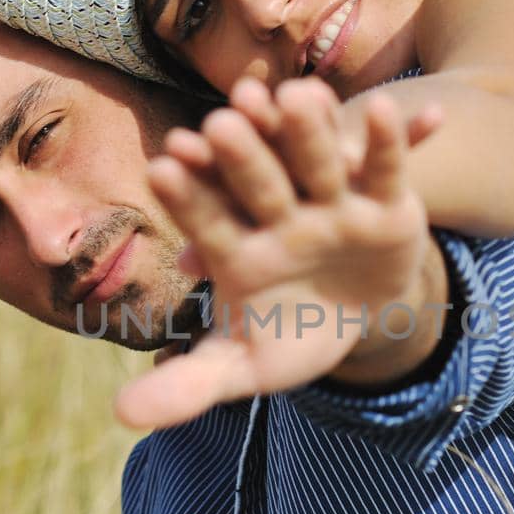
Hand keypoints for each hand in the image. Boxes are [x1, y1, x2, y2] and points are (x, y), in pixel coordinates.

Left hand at [115, 78, 447, 430]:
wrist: (358, 315)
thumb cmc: (290, 334)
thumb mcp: (245, 364)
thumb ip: (189, 384)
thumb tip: (121, 417)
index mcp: (237, 246)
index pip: (206, 217)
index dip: (189, 194)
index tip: (165, 165)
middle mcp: (279, 211)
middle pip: (258, 179)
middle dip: (242, 155)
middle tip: (219, 123)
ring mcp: (332, 200)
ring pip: (318, 159)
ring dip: (309, 129)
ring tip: (297, 96)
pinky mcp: (385, 197)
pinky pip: (388, 165)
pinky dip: (392, 140)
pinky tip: (386, 111)